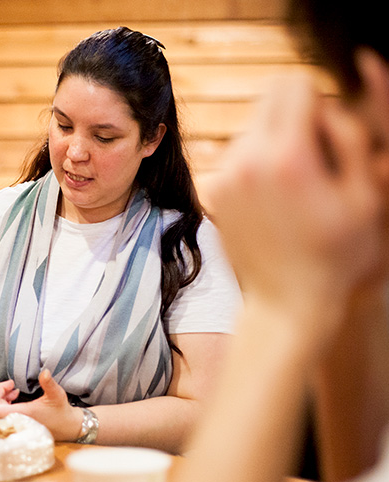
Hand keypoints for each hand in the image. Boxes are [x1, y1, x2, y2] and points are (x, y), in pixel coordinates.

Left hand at [0, 370, 83, 441]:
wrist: (68, 426)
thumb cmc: (61, 411)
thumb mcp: (57, 395)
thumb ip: (49, 383)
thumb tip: (44, 371)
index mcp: (23, 414)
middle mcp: (16, 420)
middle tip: (11, 384)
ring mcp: (16, 422)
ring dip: (2, 398)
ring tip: (13, 389)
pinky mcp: (18, 422)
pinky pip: (3, 413)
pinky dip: (5, 403)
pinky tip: (15, 396)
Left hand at [206, 73, 385, 336]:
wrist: (286, 301)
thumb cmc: (336, 254)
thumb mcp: (365, 195)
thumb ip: (348, 136)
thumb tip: (325, 104)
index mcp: (288, 156)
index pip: (296, 84)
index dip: (320, 100)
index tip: (329, 132)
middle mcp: (247, 159)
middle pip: (268, 97)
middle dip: (295, 112)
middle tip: (315, 154)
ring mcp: (224, 175)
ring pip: (251, 125)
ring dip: (274, 139)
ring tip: (294, 184)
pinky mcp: (213, 189)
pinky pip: (237, 154)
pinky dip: (254, 162)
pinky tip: (271, 198)